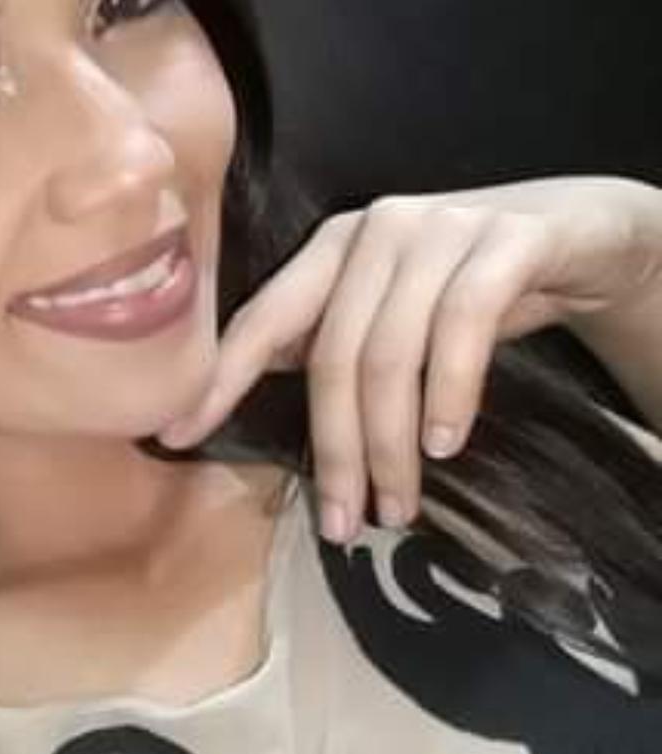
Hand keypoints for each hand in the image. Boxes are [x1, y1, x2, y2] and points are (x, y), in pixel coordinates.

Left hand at [156, 174, 661, 543]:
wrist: (577, 232)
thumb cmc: (462, 287)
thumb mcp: (387, 312)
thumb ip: (327, 343)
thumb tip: (244, 405)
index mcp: (331, 249)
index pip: (261, 320)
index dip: (218, 381)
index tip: (175, 438)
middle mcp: (375, 231)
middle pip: (332, 357)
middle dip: (336, 452)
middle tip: (344, 524)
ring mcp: (440, 228)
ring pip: (391, 354)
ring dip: (391, 444)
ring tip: (397, 504)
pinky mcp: (506, 241)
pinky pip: (463, 327)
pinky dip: (450, 394)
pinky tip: (447, 443)